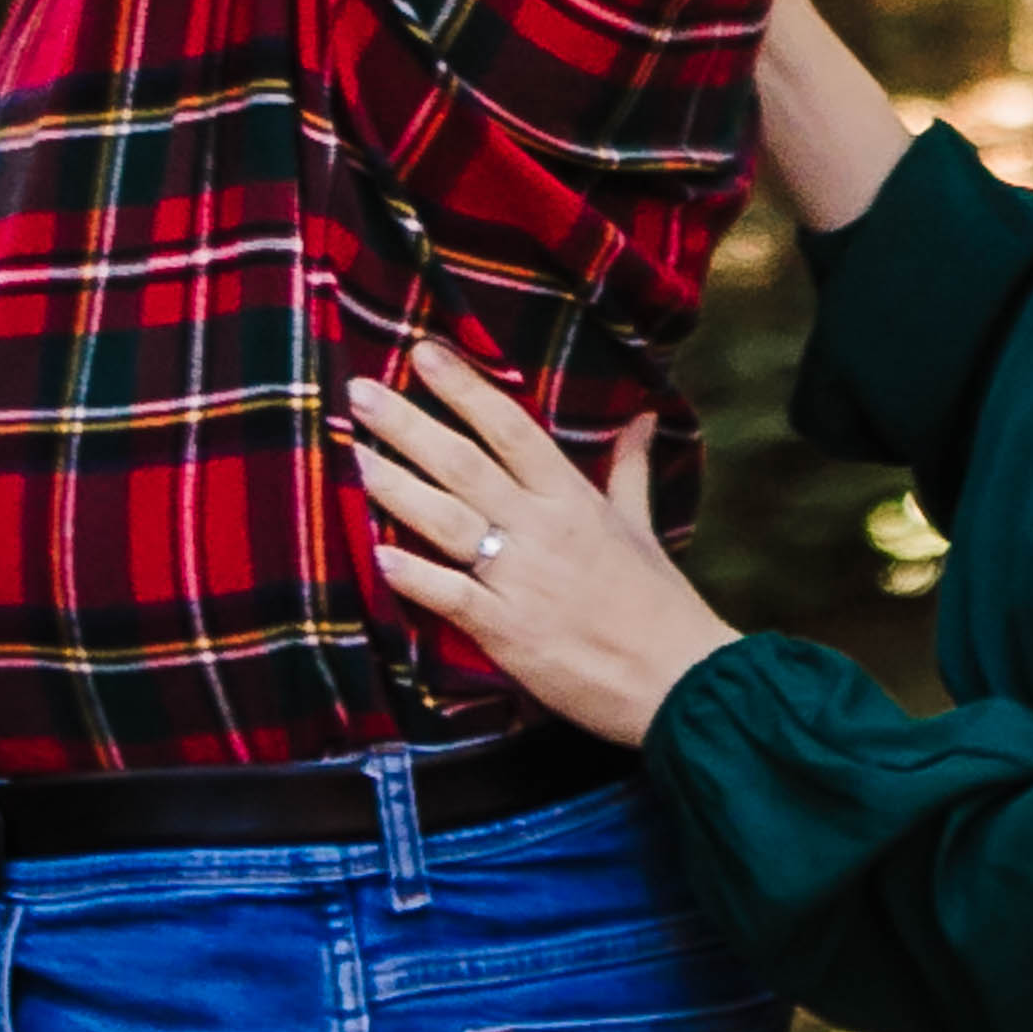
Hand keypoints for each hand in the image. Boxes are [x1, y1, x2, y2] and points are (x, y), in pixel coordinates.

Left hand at [347, 347, 739, 747]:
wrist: (676, 678)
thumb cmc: (657, 603)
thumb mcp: (643, 526)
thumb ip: (630, 468)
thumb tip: (644, 416)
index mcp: (572, 497)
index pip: (509, 428)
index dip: (464, 388)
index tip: (423, 353)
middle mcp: (540, 527)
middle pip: (463, 463)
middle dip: (408, 425)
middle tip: (360, 391)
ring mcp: (520, 578)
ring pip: (446, 520)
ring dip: (397, 487)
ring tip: (356, 456)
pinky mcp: (506, 630)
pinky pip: (451, 595)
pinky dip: (414, 575)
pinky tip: (377, 555)